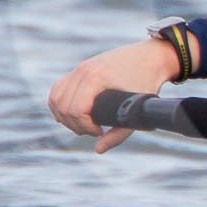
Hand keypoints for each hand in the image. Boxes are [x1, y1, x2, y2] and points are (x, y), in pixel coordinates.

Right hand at [47, 36, 197, 152]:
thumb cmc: (147, 82)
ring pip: (55, 97)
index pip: (75, 110)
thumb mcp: (137, 111)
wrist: (151, 57)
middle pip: (62, 106)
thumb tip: (98, 149)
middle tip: (93, 131)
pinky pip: (58, 88)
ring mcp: (79, 68)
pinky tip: (71, 115)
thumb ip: (118, 134)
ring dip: (63, 116)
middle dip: (75, 125)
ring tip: (82, 126)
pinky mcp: (80, 69)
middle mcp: (83, 70)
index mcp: (95, 77)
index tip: (99, 132)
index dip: (85, 127)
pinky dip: (60, 104)